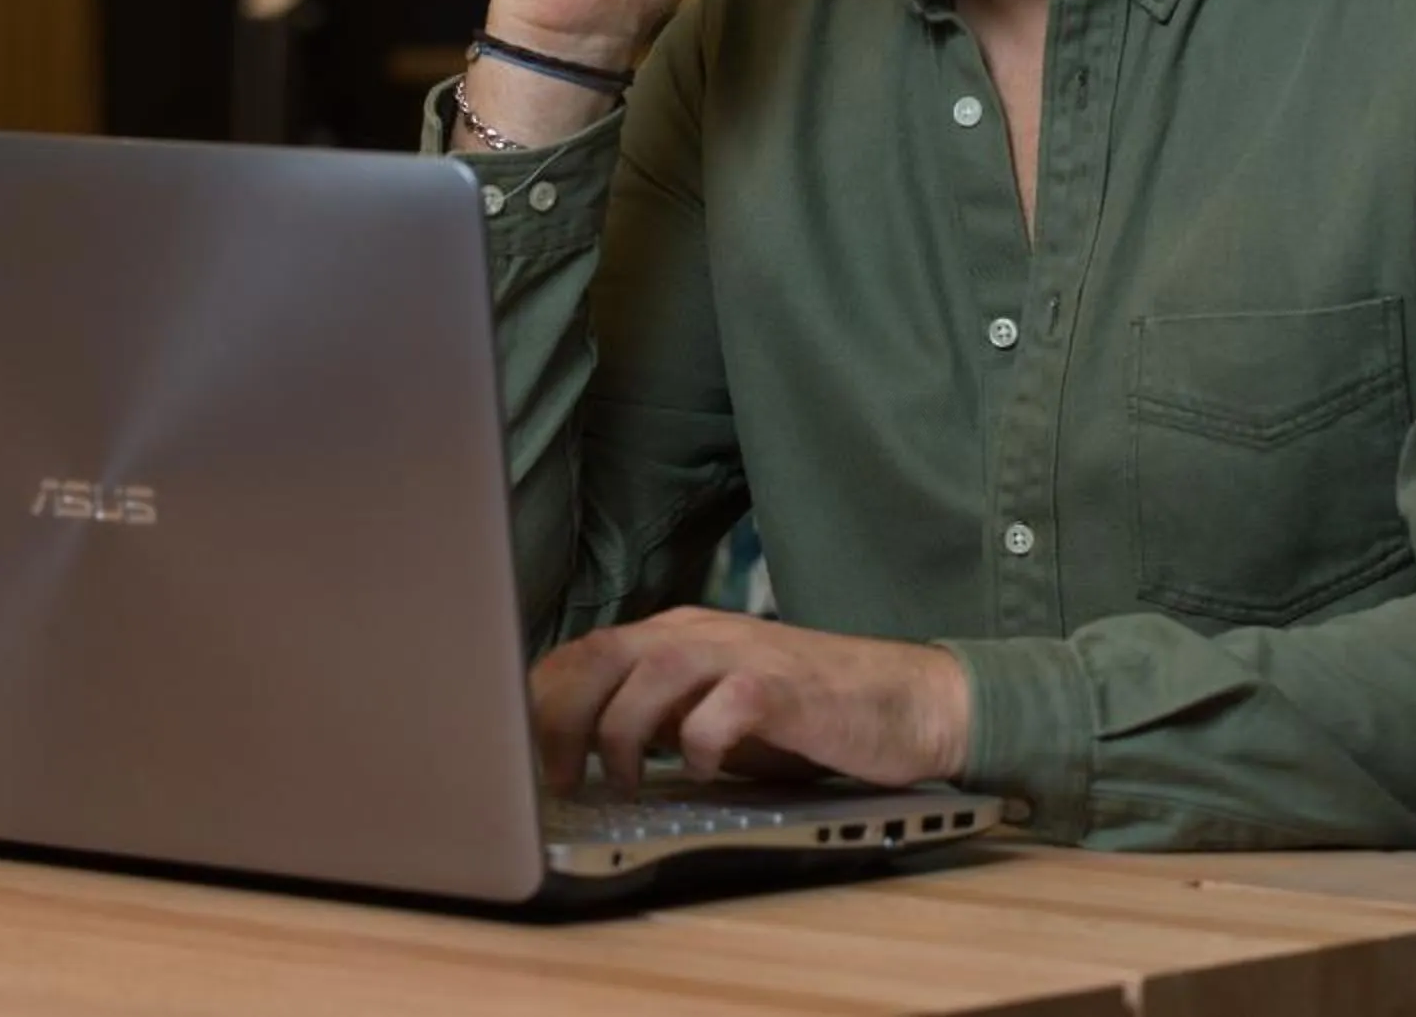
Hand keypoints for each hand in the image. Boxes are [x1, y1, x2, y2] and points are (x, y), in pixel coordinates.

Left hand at [527, 608, 971, 795]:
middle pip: (601, 656)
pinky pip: (721, 710)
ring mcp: (743, 655)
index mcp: (676, 635)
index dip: (538, 699)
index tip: (510, 749)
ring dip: (618, 735)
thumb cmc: (805, 715)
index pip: (584, 652)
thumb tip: (574, 746)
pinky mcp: (783, 688)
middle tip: (550, 776)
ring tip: (618, 781)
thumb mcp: (713, 709)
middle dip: (558, 716)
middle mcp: (701, 633)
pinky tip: (701, 769)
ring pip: (649, 675)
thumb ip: (654, 714)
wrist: (904, 702)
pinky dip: (696, 744)